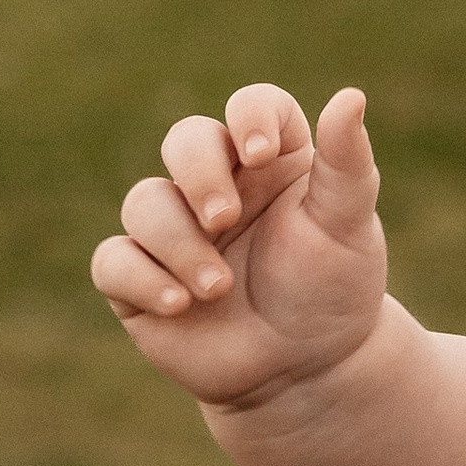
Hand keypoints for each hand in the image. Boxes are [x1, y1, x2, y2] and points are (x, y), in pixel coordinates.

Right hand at [90, 83, 386, 406]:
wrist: (305, 369)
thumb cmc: (332, 288)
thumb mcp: (348, 226)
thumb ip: (347, 163)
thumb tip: (352, 95)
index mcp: (272, 159)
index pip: (253, 105)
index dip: (249, 118)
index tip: (260, 154)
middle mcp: (218, 184)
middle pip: (185, 139)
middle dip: (198, 174)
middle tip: (223, 218)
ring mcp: (175, 229)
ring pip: (144, 202)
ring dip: (178, 243)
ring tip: (217, 288)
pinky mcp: (140, 278)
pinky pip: (113, 260)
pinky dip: (141, 278)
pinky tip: (178, 304)